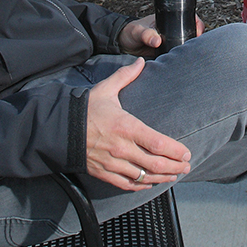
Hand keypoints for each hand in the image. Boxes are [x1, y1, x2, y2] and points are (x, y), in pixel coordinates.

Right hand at [85, 57, 190, 190]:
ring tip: (174, 176)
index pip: (158, 143)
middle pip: (155, 163)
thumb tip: (141, 61)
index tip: (186, 153)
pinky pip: (127, 184)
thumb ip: (125, 76)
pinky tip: (150, 183)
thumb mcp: (106, 89)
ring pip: (144, 176)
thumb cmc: (85, 109)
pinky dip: (142, 185)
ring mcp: (113, 163)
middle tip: (186, 166)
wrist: (60, 128)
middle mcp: (122, 148)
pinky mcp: (104, 172)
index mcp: (126, 127)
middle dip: (175, 167)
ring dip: (163, 177)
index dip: (175, 151)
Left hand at [120, 14, 204, 57]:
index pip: (188, 19)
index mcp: (167, 21)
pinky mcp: (166, 55)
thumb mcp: (138, 31)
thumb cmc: (130, 32)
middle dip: (196, 40)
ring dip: (188, 51)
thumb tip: (156, 40)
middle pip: (191, 34)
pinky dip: (179, 61)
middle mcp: (172, 32)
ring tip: (191, 57)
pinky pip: (176, 58)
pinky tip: (181, 65)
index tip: (198, 31)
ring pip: (185, 47)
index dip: (196, 24)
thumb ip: (146, 34)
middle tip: (197, 47)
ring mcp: (170, 43)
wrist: (123, 45)